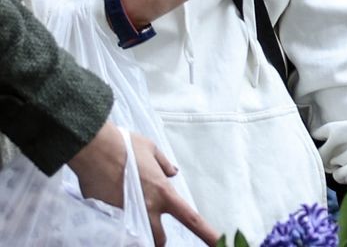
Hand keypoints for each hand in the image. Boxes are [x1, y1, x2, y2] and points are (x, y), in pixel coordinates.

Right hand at [69, 124, 218, 245]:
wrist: (92, 147)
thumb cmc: (126, 145)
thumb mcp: (151, 149)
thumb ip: (163, 164)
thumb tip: (172, 172)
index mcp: (163, 193)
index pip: (191, 219)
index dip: (207, 234)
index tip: (219, 243)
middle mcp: (146, 206)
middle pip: (158, 236)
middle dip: (159, 240)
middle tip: (161, 240)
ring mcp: (124, 210)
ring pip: (135, 225)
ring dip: (136, 220)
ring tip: (131, 201)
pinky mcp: (103, 208)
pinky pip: (111, 206)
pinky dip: (110, 197)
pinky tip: (104, 182)